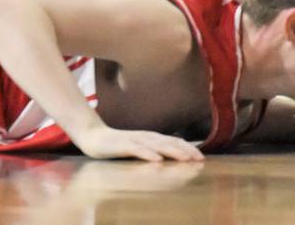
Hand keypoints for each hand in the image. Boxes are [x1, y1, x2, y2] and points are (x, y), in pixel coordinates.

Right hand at [71, 124, 203, 161]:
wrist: (93, 135)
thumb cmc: (117, 144)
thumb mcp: (138, 146)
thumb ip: (152, 149)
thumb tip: (170, 156)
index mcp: (150, 137)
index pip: (173, 141)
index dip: (187, 148)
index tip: (201, 157)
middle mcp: (145, 137)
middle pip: (169, 142)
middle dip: (185, 151)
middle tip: (199, 159)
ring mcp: (134, 140)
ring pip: (156, 145)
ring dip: (172, 151)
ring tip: (185, 159)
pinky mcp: (122, 145)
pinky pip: (137, 150)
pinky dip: (148, 154)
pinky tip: (157, 160)